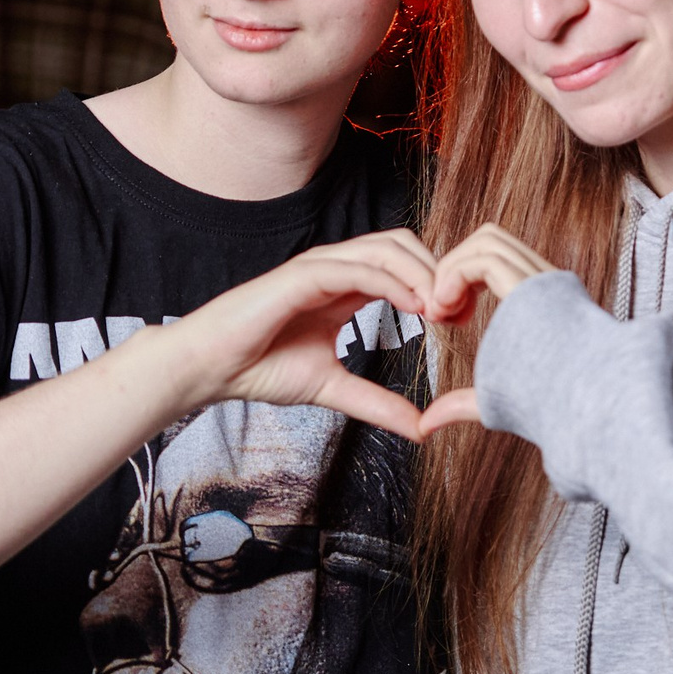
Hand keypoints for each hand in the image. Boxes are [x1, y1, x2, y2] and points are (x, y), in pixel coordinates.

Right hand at [168, 230, 440, 439]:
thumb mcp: (334, 389)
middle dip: (439, 270)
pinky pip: (355, 267)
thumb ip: (377, 403)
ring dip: (422, 273)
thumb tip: (420, 428)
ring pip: (385, 248)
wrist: (210, 369)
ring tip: (443, 308)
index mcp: (345, 286)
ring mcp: (318, 267)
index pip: (404, 265)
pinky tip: (413, 305)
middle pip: (403, 245)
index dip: (437, 284)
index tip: (462, 319)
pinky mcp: (301, 276)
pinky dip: (390, 281)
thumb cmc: (261, 369)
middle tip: (460, 310)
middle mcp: (336, 268)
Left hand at [417, 224, 566, 436]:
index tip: (445, 317)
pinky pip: (483, 259)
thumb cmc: (548, 409)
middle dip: (454, 265)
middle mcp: (543, 280)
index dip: (461, 277)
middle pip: (490, 238)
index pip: (495, 257)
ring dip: (451, 269)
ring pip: (487, 239)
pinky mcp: (534, 286)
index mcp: (539, 297)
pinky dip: (453, 276)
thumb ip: (459, 403)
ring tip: (440, 311)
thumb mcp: (492, 398)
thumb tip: (426, 424)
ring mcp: (541, 279)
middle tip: (438, 311)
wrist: (584, 408)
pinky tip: (445, 309)